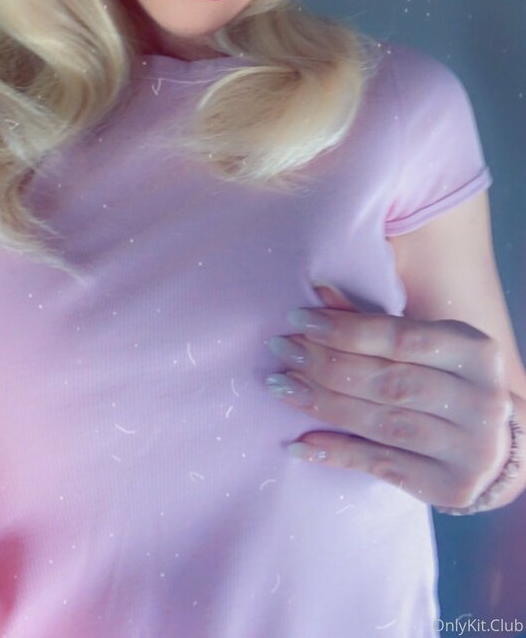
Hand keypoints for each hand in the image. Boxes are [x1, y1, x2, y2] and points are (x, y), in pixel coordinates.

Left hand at [265, 285, 512, 508]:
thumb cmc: (449, 381)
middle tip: (282, 351)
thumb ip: (375, 323)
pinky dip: (337, 452)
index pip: (401, 339)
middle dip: (326, 364)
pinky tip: (300, 442)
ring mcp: (469, 450)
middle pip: (388, 382)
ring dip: (323, 404)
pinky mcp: (449, 487)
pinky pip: (381, 466)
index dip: (345, 329)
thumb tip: (318, 291)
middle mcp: (480, 402)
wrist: (499, 445)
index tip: (298, 319)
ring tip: (282, 386)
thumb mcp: (427, 345)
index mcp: (476, 354)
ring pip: (382, 424)